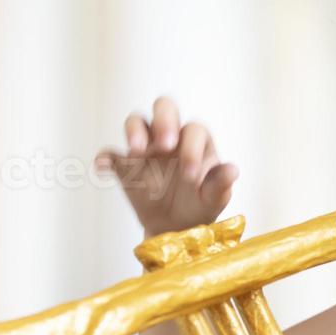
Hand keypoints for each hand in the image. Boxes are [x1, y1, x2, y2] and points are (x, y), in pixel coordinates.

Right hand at [94, 95, 238, 237]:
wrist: (176, 227)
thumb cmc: (200, 204)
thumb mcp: (214, 198)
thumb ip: (220, 184)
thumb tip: (233, 170)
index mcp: (195, 139)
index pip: (193, 130)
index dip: (191, 149)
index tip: (189, 175)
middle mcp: (170, 135)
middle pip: (165, 107)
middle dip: (164, 120)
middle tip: (164, 144)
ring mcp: (145, 147)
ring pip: (136, 121)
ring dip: (134, 132)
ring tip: (137, 152)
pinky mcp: (124, 164)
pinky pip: (110, 153)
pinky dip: (104, 158)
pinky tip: (102, 168)